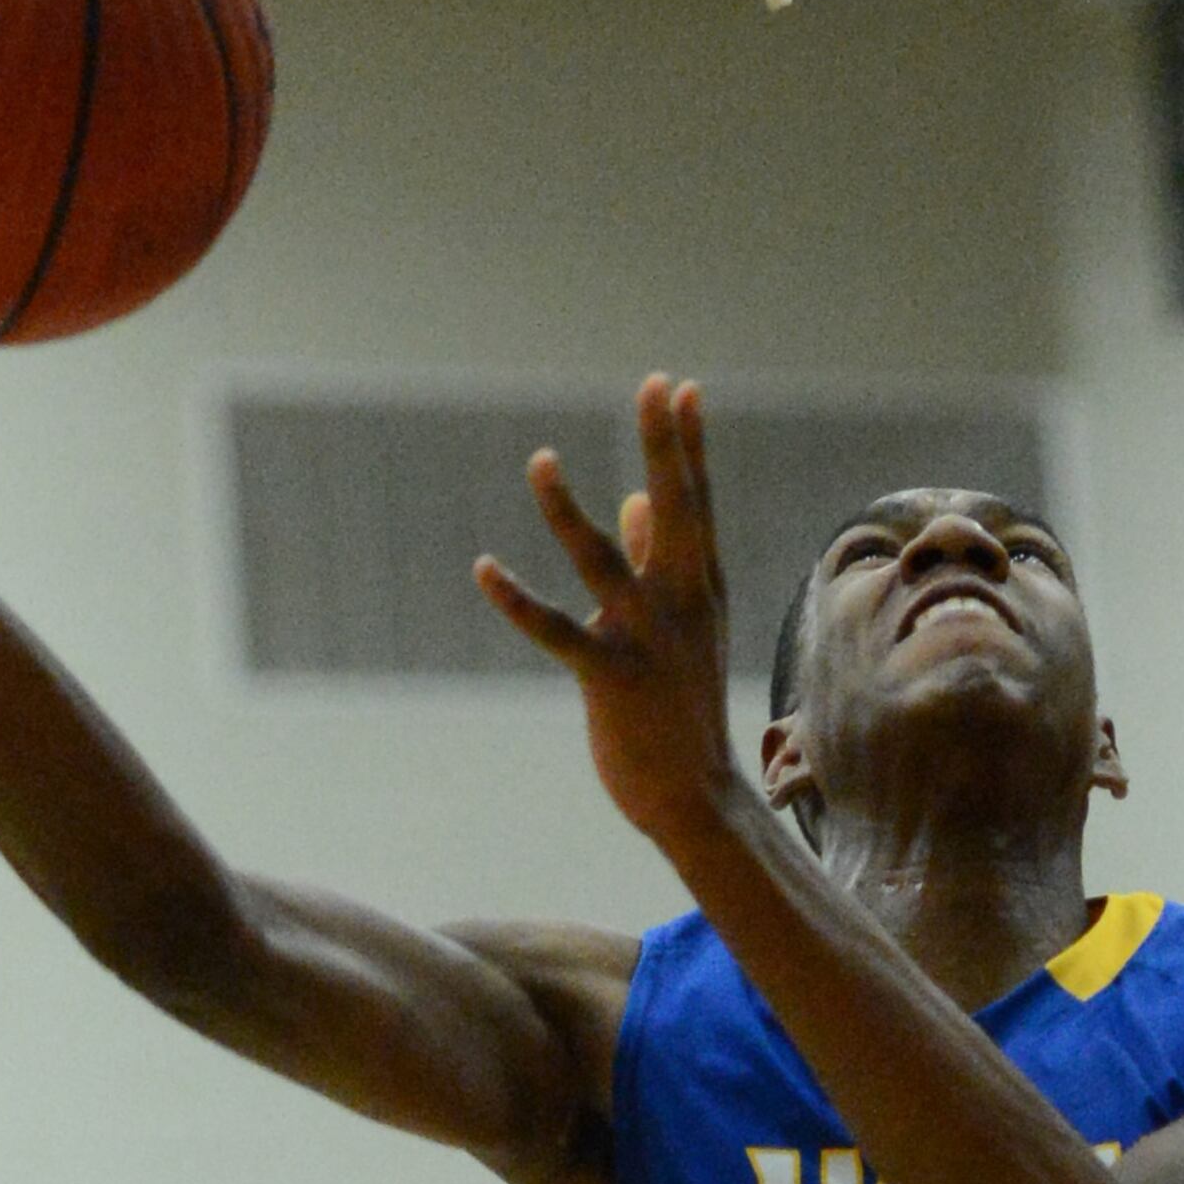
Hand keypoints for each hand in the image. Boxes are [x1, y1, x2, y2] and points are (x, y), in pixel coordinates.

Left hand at [477, 376, 736, 844]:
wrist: (695, 797)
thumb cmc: (682, 708)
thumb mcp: (686, 626)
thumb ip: (661, 556)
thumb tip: (640, 499)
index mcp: (698, 586)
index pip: (696, 502)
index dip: (687, 444)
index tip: (680, 388)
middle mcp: (679, 602)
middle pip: (675, 509)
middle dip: (663, 446)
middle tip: (654, 385)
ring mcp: (645, 638)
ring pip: (602, 561)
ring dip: (567, 511)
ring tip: (540, 460)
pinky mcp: (609, 677)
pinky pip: (557, 631)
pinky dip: (518, 601)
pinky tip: (484, 569)